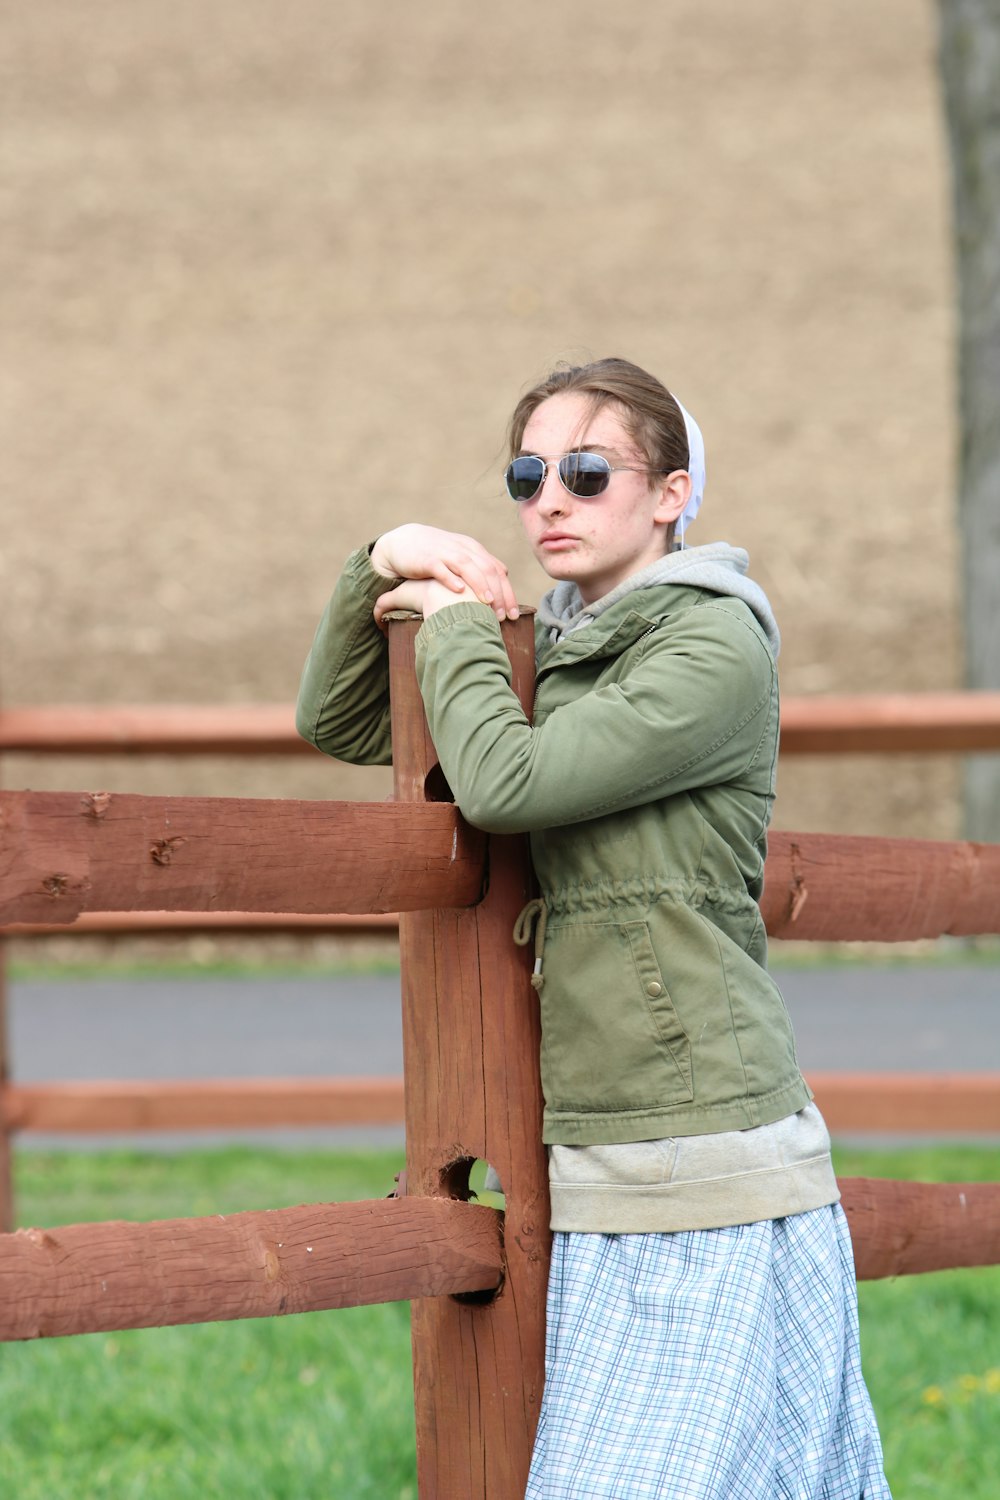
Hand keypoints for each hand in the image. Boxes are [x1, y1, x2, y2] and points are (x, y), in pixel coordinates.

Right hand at [369, 524, 518, 619]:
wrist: (404, 542)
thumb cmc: (437, 556)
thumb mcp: (461, 559)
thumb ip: (480, 569)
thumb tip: (502, 583)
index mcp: (474, 550)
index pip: (497, 571)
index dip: (507, 593)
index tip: (513, 615)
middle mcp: (463, 549)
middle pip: (486, 569)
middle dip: (498, 593)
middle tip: (502, 616)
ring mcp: (444, 552)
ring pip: (467, 566)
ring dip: (479, 585)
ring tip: (488, 603)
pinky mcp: (426, 559)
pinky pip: (440, 568)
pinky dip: (450, 578)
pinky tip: (459, 591)